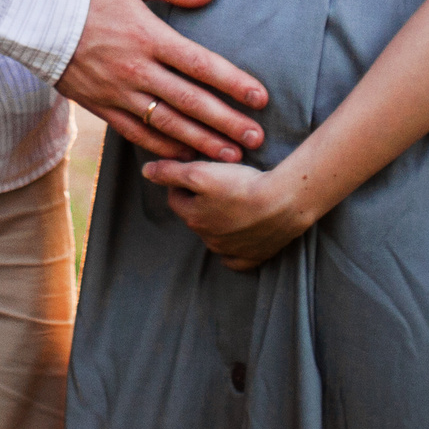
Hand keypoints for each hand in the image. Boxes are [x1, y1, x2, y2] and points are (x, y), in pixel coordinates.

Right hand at [56, 0, 267, 162]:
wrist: (31, 15)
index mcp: (147, 36)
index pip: (199, 64)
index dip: (232, 83)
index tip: (259, 98)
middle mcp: (135, 69)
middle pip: (190, 102)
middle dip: (227, 122)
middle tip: (257, 139)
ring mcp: (117, 92)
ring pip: (167, 124)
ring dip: (202, 141)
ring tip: (231, 155)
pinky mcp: (100, 105)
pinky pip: (136, 133)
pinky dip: (163, 147)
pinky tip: (186, 155)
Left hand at [142, 157, 313, 270]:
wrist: (283, 203)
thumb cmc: (240, 185)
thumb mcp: (200, 173)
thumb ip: (170, 172)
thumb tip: (146, 172)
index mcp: (193, 218)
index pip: (176, 198)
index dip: (182, 181)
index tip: (196, 169)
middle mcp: (208, 239)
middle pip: (196, 217)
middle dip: (200, 202)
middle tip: (218, 184)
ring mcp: (231, 251)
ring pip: (216, 235)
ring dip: (219, 221)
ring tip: (234, 202)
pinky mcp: (254, 257)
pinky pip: (237, 258)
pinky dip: (235, 249)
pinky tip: (240, 237)